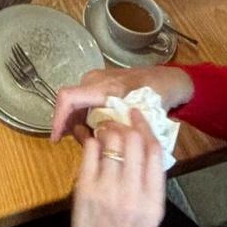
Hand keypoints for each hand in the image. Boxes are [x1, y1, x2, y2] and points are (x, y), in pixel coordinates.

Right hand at [51, 65, 194, 142]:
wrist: (170, 80)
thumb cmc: (158, 95)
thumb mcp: (139, 116)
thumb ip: (117, 128)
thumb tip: (94, 142)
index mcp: (104, 87)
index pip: (68, 97)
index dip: (58, 119)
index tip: (57, 139)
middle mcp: (95, 80)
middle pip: (71, 104)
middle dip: (72, 127)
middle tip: (86, 146)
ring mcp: (97, 80)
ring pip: (77, 105)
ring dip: (80, 124)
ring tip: (94, 140)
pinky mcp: (101, 84)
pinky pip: (86, 102)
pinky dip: (86, 118)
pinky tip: (98, 130)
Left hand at [70, 111, 167, 226]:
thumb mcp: (154, 217)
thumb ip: (151, 184)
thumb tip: (145, 149)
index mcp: (153, 200)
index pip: (154, 151)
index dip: (146, 127)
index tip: (139, 116)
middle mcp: (132, 193)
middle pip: (132, 141)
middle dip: (126, 124)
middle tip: (120, 122)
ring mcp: (107, 190)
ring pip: (110, 142)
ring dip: (108, 129)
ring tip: (106, 130)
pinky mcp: (85, 189)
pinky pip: (90, 152)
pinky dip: (92, 141)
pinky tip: (93, 143)